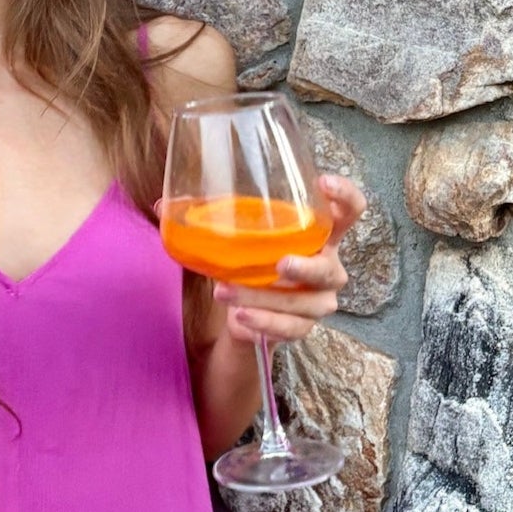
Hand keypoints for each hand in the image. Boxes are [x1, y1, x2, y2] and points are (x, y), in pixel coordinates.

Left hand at [212, 173, 366, 346]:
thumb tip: (163, 203)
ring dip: (264, 299)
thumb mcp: (241, 236)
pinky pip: (290, 328)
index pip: (349, 212)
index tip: (323, 182)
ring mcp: (318, 300)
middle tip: (281, 263)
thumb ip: (214, 218)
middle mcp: (327, 267)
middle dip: (307, 267)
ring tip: (225, 291)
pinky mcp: (303, 326)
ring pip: (303, 303)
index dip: (345, 196)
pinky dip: (264, 322)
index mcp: (320, 235)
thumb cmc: (253, 261)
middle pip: (329, 269)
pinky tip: (241, 315)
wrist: (246, 309)